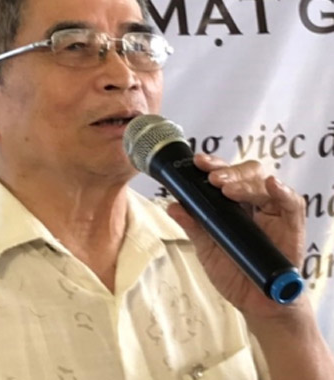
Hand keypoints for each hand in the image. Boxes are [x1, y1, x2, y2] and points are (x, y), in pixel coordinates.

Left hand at [167, 153, 305, 318]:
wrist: (256, 304)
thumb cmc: (234, 273)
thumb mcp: (207, 249)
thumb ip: (193, 226)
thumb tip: (173, 205)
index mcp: (232, 204)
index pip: (225, 175)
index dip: (213, 165)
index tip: (198, 161)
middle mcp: (253, 204)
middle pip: (246, 172)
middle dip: (227, 170)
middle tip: (212, 178)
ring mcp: (273, 213)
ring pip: (264, 184)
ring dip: (245, 182)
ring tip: (227, 188)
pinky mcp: (292, 227)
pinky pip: (293, 204)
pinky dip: (283, 192)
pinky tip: (273, 185)